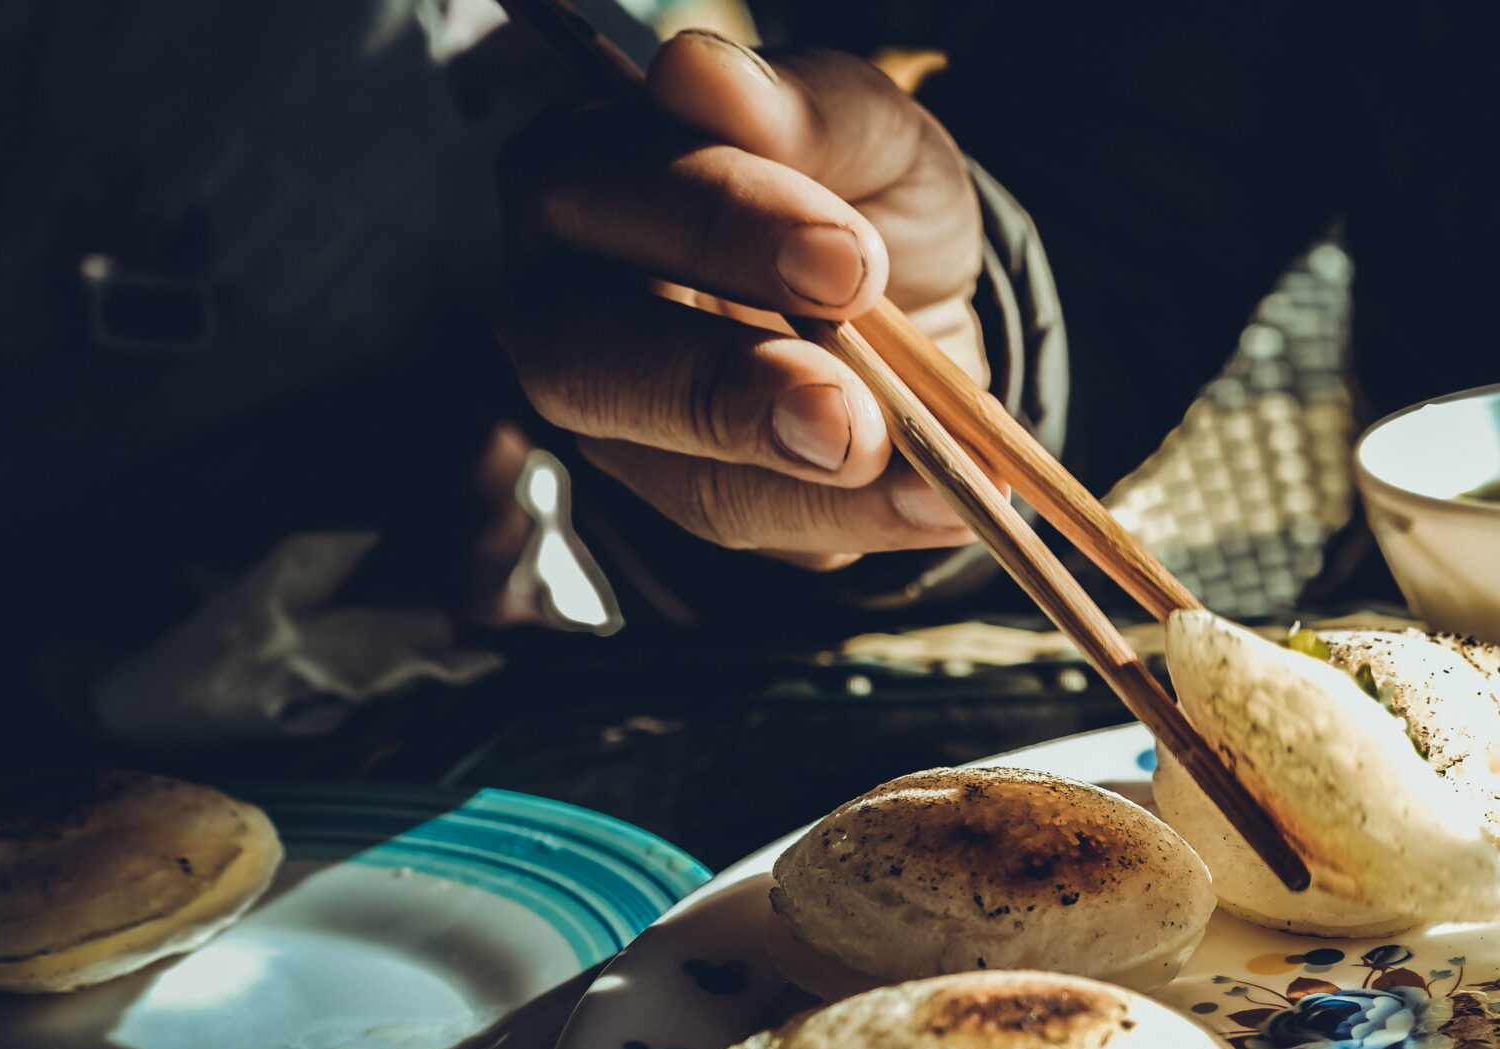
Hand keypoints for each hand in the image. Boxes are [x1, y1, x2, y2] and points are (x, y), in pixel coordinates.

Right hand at [498, 32, 985, 569]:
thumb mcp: (874, 136)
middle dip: (722, 390)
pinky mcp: (681, 494)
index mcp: (589, 169)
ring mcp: (615, 415)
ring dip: (801, 484)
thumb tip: (698, 74)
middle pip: (582, 354)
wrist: (915, 303)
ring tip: (923, 482)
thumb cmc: (862, 198)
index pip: (612, 195)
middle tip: (848, 417)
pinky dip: (853, 521)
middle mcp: (561, 296)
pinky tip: (938, 504)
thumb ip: (805, 108)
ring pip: (665, 468)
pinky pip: (747, 522)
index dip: (724, 228)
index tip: (847, 262)